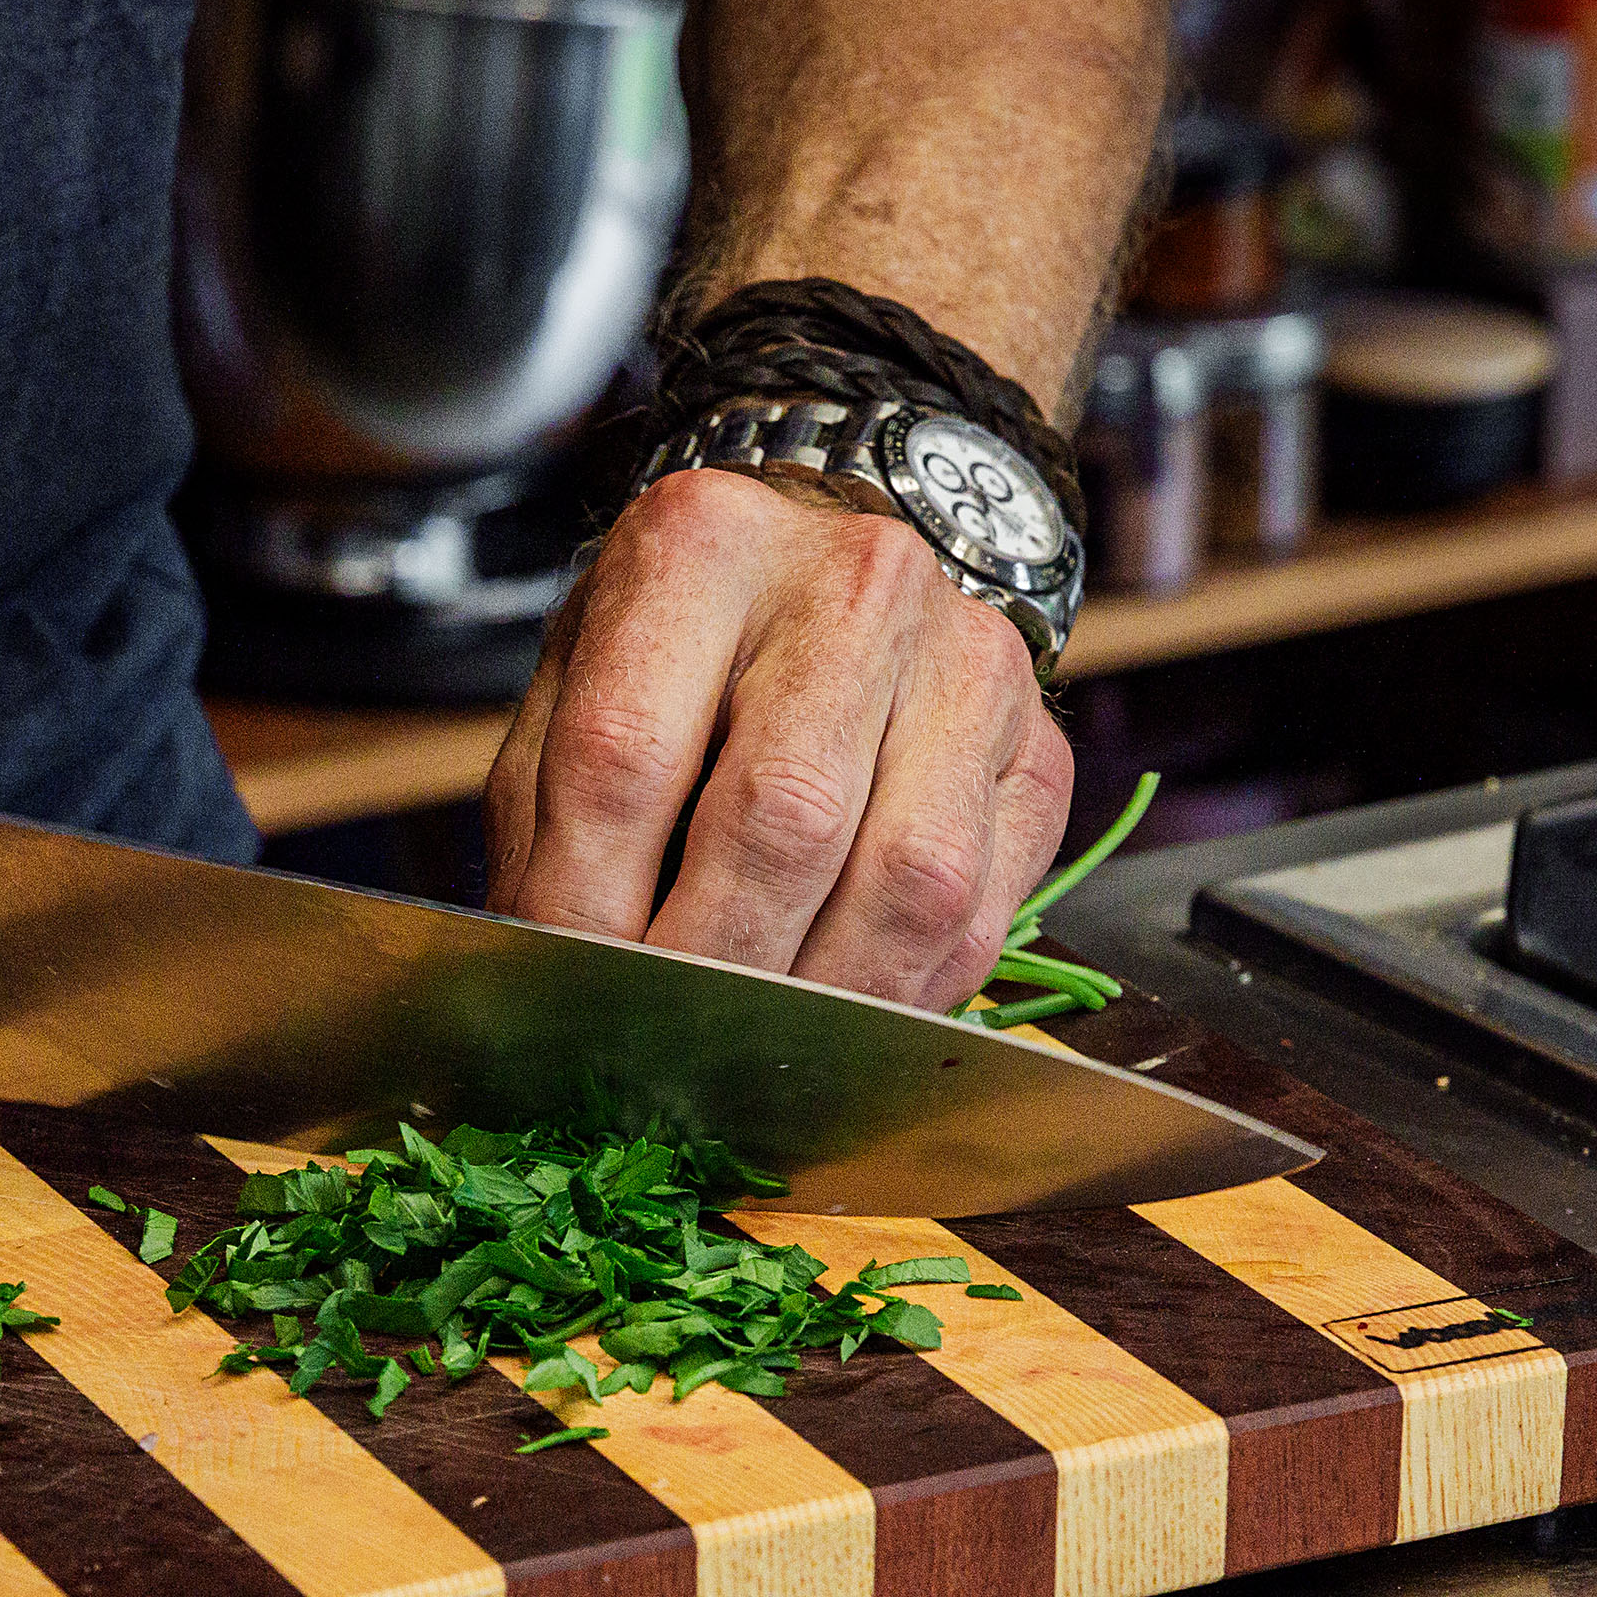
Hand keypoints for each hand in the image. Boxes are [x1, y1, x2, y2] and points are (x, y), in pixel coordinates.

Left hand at [482, 467, 1075, 1013]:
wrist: (826, 575)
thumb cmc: (677, 657)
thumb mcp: (575, 703)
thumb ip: (554, 833)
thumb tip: (558, 989)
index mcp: (698, 547)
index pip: (626, 755)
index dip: (587, 905)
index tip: (565, 995)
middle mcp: (855, 582)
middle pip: (785, 818)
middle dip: (711, 966)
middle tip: (659, 1048)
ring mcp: (969, 661)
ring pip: (907, 879)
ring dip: (819, 1001)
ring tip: (750, 1049)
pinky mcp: (1042, 750)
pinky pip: (982, 914)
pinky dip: (902, 997)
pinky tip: (839, 1018)